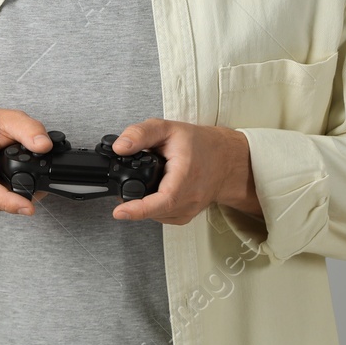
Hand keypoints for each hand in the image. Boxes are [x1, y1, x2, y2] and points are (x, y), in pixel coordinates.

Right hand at [0, 107, 51, 215]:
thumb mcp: (6, 119)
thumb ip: (28, 129)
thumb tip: (44, 146)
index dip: (8, 201)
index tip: (28, 208)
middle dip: (23, 196)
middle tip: (43, 185)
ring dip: (17, 196)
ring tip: (30, 178)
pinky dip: (8, 197)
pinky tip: (14, 181)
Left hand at [109, 119, 255, 225]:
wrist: (225, 158)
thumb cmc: (200, 144)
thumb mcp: (167, 129)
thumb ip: (141, 134)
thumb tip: (120, 147)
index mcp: (186, 176)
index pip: (163, 200)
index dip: (139, 209)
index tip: (119, 212)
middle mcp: (190, 197)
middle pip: (154, 209)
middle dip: (134, 200)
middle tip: (127, 183)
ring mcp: (190, 210)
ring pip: (156, 214)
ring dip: (144, 203)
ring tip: (146, 182)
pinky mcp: (187, 216)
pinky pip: (163, 216)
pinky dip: (154, 206)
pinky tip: (156, 191)